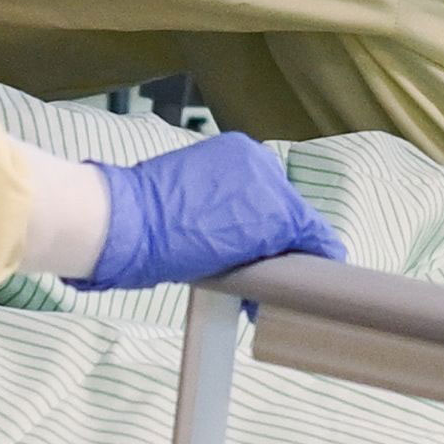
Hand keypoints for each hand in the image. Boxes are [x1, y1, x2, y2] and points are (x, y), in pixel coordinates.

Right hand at [84, 133, 341, 291]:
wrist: (129, 222)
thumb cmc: (142, 217)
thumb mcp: (187, 196)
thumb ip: (218, 206)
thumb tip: (230, 234)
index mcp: (236, 152)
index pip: (266, 195)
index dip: (263, 231)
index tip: (253, 254)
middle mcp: (260, 161)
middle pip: (288, 211)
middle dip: (276, 247)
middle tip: (256, 277)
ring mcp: (272, 187)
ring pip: (300, 230)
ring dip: (287, 261)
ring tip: (265, 291)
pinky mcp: (280, 217)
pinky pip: (314, 243)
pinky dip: (311, 265)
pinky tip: (299, 288)